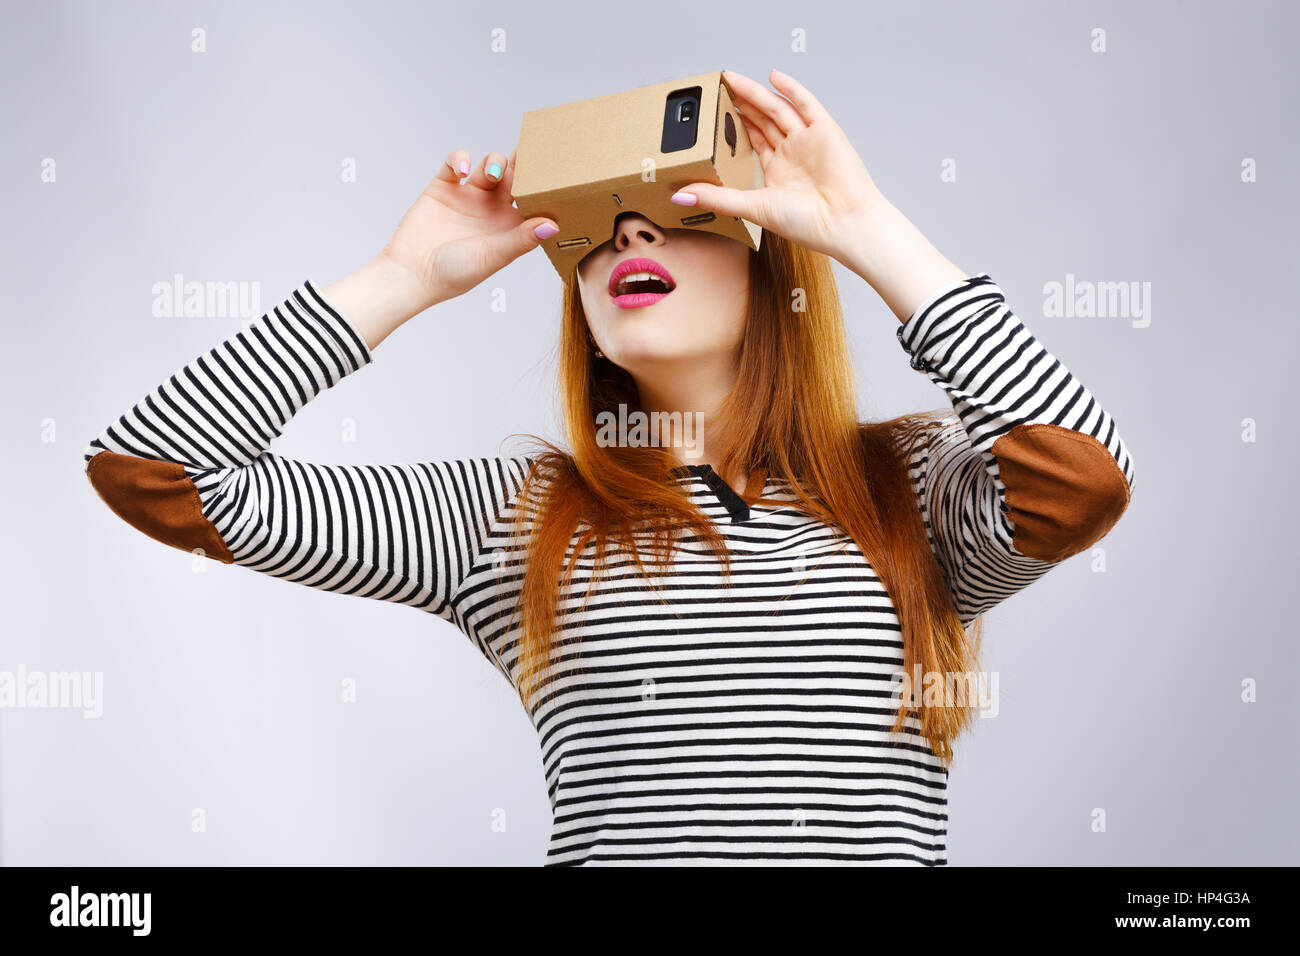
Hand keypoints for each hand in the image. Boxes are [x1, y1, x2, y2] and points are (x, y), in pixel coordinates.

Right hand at [381, 147, 557, 310]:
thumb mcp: (494, 256)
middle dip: (523, 163)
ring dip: (494, 162)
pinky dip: (460, 159)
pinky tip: (462, 171)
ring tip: (492, 173)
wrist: (412, 274)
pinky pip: (455, 162)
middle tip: (530, 151)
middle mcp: (491, 208)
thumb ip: (522, 239)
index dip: (545, 185)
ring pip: (489, 165)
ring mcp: (468, 196)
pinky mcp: (443, 187)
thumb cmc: (456, 273)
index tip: (556, 171)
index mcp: (510, 226)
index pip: (534, 199)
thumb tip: (553, 226)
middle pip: (515, 176)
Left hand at [672, 68, 883, 265]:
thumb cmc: (807, 224)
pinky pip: (806, 104)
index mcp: (777, 172)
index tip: (712, 113)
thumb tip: (680, 195)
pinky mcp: (825, 131)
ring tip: (732, 80)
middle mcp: (793, 154)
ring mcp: (809, 141)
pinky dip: (791, 89)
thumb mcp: (752, 207)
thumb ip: (717, 198)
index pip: (752, 141)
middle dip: (741, 104)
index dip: (733, 125)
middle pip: (763, 120)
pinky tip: (772, 77)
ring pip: (778, 110)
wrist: (844, 223)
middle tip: (718, 88)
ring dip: (757, 94)